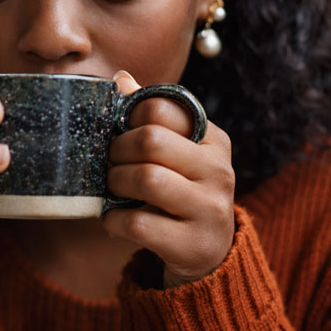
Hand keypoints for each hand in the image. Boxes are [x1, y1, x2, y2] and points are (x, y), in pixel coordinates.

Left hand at [103, 71, 234, 286]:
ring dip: (115, 183)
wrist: (207, 252)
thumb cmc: (181, 189)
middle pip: (150, 141)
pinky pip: (136, 222)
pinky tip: (115, 218)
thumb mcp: (175, 150)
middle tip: (112, 162)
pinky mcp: (191, 244)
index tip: (123, 132)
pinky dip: (113, 219)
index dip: (130, 117)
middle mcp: (218, 170)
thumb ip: (150, 115)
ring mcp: (209, 208)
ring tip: (114, 187)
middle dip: (118, 150)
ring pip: (146, 179)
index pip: (160, 107)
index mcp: (213, 139)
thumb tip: (121, 78)